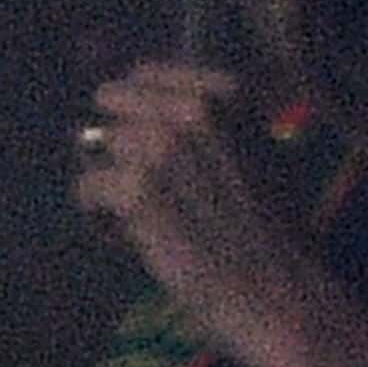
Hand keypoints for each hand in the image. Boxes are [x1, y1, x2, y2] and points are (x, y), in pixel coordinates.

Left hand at [73, 63, 332, 361]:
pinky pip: (87, 189)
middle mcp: (192, 109)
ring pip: (98, 147)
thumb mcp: (258, 155)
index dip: (138, 112)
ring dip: (112, 181)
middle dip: (120, 141)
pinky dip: (101, 216)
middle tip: (146, 184)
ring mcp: (161, 146)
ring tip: (145, 217)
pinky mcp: (137, 189)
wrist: (280, 292)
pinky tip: (132, 238)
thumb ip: (206, 125)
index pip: (144, 75)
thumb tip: (134, 105)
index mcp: (227, 93)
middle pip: (112, 105)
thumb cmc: (275, 234)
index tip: (158, 150)